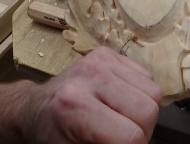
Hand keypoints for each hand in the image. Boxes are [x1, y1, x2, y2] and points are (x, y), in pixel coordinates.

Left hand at [27, 46, 161, 143]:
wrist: (36, 109)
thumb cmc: (53, 136)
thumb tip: (133, 142)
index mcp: (73, 107)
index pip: (130, 136)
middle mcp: (88, 76)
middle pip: (148, 110)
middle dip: (141, 131)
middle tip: (121, 137)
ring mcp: (98, 60)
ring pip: (153, 91)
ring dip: (143, 112)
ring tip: (120, 119)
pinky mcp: (107, 53)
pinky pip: (147, 76)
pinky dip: (140, 93)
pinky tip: (119, 101)